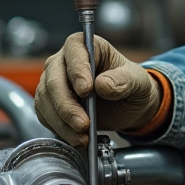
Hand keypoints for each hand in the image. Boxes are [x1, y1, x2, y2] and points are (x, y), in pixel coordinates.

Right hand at [34, 32, 160, 148]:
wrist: (127, 105)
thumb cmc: (131, 85)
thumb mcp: (138, 81)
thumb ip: (124, 80)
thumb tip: (103, 84)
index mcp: (85, 45)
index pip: (75, 52)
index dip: (78, 71)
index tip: (87, 90)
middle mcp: (63, 61)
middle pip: (54, 80)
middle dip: (67, 105)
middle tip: (83, 124)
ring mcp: (53, 82)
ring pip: (46, 101)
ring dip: (62, 122)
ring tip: (83, 137)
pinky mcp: (50, 103)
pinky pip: (46, 116)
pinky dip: (60, 130)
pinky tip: (76, 138)